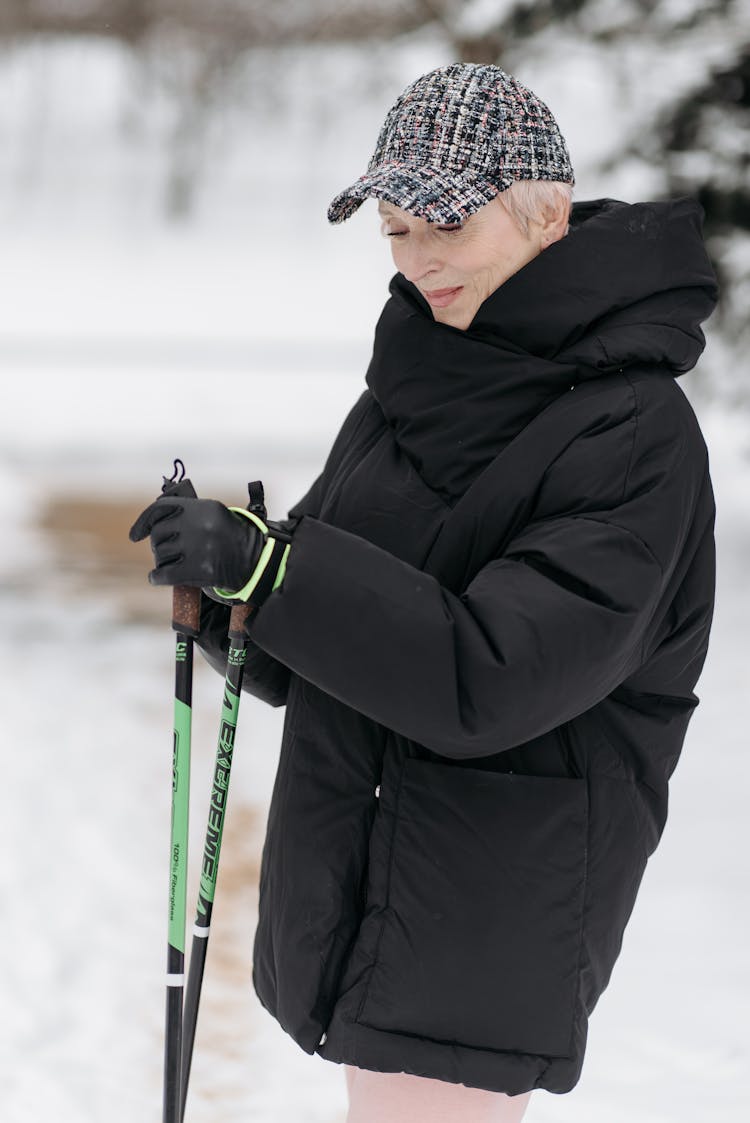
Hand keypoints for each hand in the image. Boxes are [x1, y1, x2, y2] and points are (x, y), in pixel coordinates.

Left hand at [129, 496, 261, 589]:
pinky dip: (157, 577)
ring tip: (174, 564)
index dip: (144, 521)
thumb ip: (186, 514)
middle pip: (159, 534)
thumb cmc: (228, 538)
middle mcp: (201, 525)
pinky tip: (158, 578)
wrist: (255, 562)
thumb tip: (151, 524)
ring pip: (161, 555)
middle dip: (159, 545)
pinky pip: (165, 574)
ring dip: (162, 562)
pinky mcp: (201, 570)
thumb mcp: (213, 515)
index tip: (136, 535)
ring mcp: (201, 548)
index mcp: (204, 507)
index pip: (161, 508)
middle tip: (167, 552)